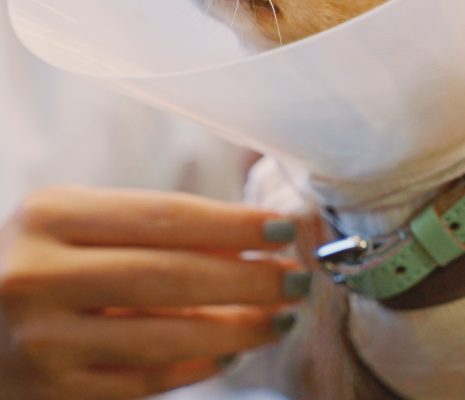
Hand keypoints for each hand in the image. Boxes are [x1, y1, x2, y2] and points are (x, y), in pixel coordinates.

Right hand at [0, 186, 307, 399]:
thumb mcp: (77, 223)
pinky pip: (144, 382)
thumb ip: (152, 227)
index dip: (234, 223)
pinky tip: (230, 352)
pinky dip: (197, 367)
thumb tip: (245, 238)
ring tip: (278, 317)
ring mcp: (42, 343)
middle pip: (172, 276)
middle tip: (295, 278)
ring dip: (236, 328)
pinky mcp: (51, 395)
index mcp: (50, 214)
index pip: (166, 216)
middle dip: (248, 278)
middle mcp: (41, 275)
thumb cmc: (36, 258)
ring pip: (166, 337)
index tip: (283, 228)